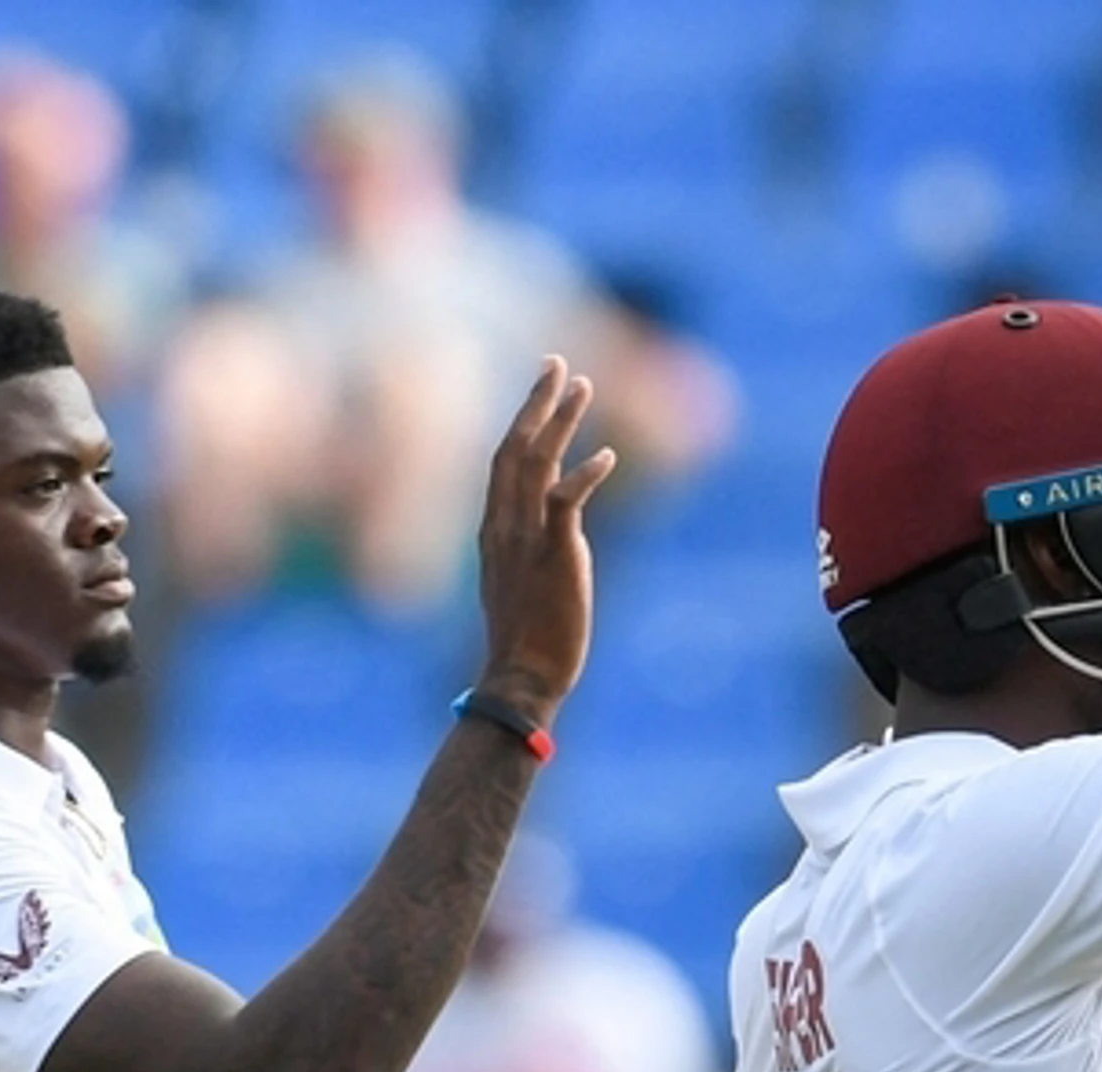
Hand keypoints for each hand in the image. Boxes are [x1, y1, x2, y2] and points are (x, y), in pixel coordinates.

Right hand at [470, 357, 619, 716]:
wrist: (520, 676)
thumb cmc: (526, 636)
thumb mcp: (521, 577)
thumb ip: (535, 541)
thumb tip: (558, 521)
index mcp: (494, 528)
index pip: (503, 460)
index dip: (522, 418)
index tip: (542, 386)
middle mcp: (504, 524)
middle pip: (515, 446)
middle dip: (536, 401)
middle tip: (557, 364)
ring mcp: (526, 538)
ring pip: (537, 463)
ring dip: (561, 421)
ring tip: (584, 386)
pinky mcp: (554, 556)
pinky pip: (567, 503)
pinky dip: (585, 475)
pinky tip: (608, 456)